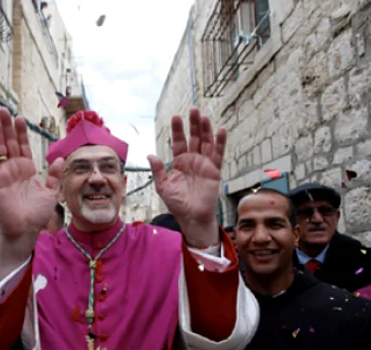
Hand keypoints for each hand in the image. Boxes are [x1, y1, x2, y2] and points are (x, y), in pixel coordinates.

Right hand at [0, 108, 64, 240]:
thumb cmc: (37, 215)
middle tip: (2, 110)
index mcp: (27, 169)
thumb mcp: (51, 192)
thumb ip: (54, 175)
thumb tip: (61, 159)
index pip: (23, 146)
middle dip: (6, 127)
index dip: (20, 132)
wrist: (26, 230)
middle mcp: (14, 168)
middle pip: (8, 142)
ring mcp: (3, 173)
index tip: (18, 118)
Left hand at [147, 108, 225, 244]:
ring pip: (206, 142)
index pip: (179, 142)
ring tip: (203, 117)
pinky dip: (220, 142)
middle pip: (194, 138)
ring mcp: (204, 164)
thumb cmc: (177, 204)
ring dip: (205, 129)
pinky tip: (221, 130)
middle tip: (193, 110)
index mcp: (179, 162)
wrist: (192, 217)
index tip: (176, 117)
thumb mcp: (163, 187)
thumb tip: (150, 155)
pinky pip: (218, 154)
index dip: (178, 130)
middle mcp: (192, 160)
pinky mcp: (214, 170)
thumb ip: (158, 171)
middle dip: (193, 124)